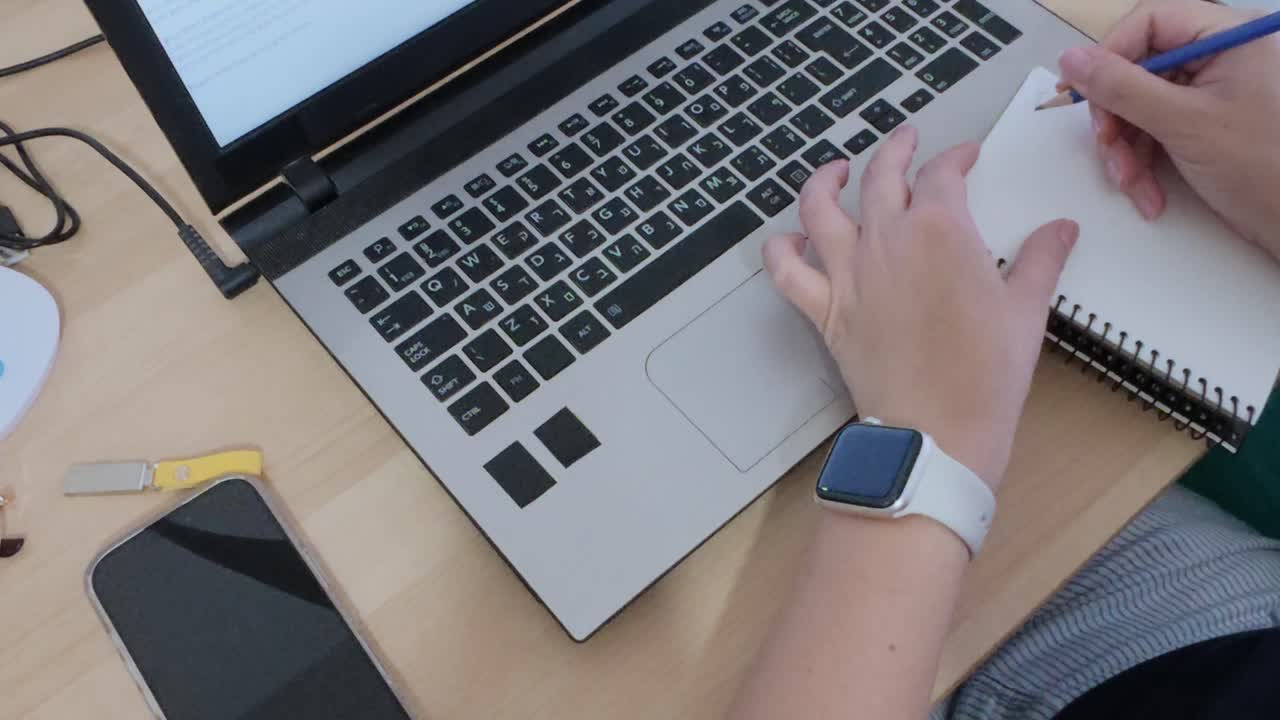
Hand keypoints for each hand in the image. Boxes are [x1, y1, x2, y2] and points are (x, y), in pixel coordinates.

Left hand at [763, 127, 1076, 489]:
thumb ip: (1040, 259)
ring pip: (820, 208)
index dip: (955, 158)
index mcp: (939, 229)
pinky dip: (781, 250)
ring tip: (837, 170)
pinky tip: (789, 238)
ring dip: (825, 181)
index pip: (942, 174)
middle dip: (896, 149)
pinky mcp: (826, 312)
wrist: (938, 432)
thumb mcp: (1026, 310)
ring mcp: (849, 275)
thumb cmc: (987, 375)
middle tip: (907, 141)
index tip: (966, 157)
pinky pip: (787, 272)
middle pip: (880, 175)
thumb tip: (1060, 228)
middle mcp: (886, 240)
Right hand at [1057, 0, 1279, 257]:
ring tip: (1132, 183)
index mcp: (1229, 36)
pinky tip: (1149, 192)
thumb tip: (1070, 58)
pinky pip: (1153, 131)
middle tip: (1108, 147)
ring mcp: (1209, 92)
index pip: (1150, 21)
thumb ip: (1122, 87)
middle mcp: (1219, 56)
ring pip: (1139, 105)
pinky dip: (1142, 163)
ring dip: (1125, 149)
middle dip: (1117, 116)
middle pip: (1138, 67)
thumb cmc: (1261, 167)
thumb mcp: (1183, 123)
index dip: (1110, 54)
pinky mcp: (1201, 125)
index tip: (1084, 91)